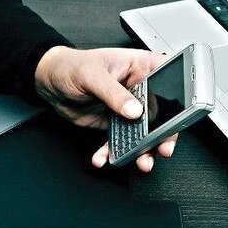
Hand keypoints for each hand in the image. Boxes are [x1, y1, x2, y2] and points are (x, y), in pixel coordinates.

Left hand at [35, 46, 178, 171]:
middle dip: (162, 135)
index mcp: (140, 68)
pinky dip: (113, 152)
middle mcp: (138, 90)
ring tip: (140, 161)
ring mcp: (127, 109)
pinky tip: (104, 158)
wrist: (49, 83)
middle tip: (162, 149)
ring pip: (143, 132)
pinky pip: (120, 141)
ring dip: (142, 150)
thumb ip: (114, 93)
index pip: (168, 83)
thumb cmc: (70, 66)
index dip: (178, 101)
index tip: (178, 119)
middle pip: (160, 115)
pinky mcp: (115, 124)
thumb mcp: (92, 75)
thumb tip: (134, 110)